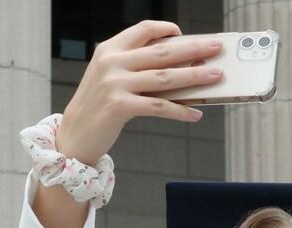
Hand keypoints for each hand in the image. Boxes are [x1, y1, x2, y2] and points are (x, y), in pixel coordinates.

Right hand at [57, 21, 220, 163]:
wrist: (75, 133)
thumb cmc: (99, 105)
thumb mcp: (111, 77)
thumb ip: (137, 67)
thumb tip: (181, 68)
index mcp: (110, 49)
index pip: (143, 30)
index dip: (167, 29)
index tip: (186, 34)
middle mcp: (112, 62)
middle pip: (162, 52)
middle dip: (193, 49)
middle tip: (217, 47)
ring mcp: (115, 83)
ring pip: (165, 78)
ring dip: (195, 77)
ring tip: (216, 76)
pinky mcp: (120, 106)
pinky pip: (159, 106)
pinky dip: (180, 111)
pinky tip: (196, 114)